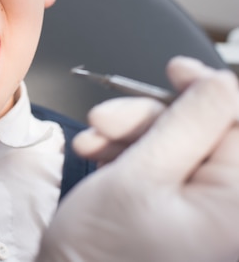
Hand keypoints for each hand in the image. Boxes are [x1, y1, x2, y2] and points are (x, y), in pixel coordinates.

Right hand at [37, 57, 238, 261]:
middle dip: (151, 118)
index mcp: (233, 206)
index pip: (237, 126)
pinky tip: (99, 154)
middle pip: (204, 133)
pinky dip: (127, 153)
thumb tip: (220, 83)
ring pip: (176, 145)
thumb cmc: (99, 250)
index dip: (206, 93)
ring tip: (92, 142)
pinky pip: (160, 164)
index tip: (175, 72)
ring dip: (130, 134)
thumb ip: (187, 124)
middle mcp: (225, 210)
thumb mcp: (140, 176)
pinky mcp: (175, 209)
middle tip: (107, 117)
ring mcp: (199, 211)